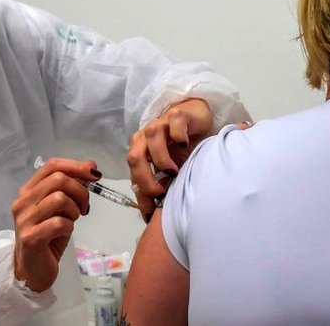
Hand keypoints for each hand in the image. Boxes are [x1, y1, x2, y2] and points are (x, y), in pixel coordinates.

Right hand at [11, 157, 99, 291]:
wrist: (33, 269)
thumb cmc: (48, 236)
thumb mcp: (61, 208)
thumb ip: (71, 187)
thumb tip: (91, 166)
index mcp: (28, 190)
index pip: (52, 165)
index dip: (76, 166)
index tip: (94, 174)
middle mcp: (22, 201)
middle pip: (58, 179)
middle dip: (80, 191)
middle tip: (84, 207)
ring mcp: (24, 220)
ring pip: (59, 198)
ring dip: (74, 210)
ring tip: (72, 221)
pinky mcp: (30, 238)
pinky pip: (59, 222)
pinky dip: (69, 226)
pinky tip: (65, 232)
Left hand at [128, 99, 213, 220]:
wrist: (195, 118)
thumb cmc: (181, 147)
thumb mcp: (171, 170)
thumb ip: (162, 185)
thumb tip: (157, 213)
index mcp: (140, 152)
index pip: (133, 176)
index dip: (140, 196)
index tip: (150, 215)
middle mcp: (145, 138)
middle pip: (134, 157)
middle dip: (145, 179)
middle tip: (160, 192)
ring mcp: (160, 124)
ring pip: (150, 137)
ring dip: (160, 158)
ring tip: (174, 171)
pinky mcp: (177, 115)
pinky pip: (174, 124)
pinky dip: (177, 135)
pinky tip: (184, 145)